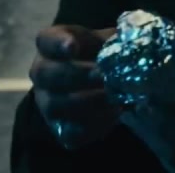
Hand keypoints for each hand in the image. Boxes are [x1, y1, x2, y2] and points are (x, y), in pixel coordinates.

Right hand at [30, 24, 118, 149]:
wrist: (104, 82)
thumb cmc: (103, 54)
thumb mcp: (108, 40)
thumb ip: (115, 41)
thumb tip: (131, 47)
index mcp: (52, 45)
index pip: (46, 40)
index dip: (57, 44)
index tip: (72, 46)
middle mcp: (42, 73)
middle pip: (46, 74)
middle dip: (76, 75)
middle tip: (103, 76)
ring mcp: (47, 102)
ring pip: (54, 106)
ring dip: (86, 103)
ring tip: (114, 99)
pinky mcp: (59, 128)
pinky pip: (68, 133)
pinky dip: (92, 126)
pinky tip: (113, 115)